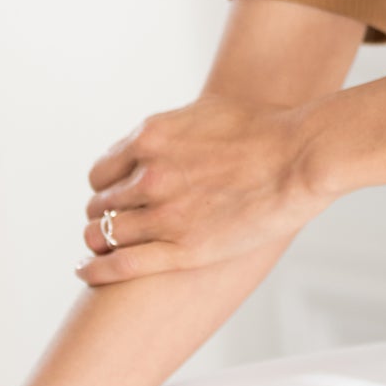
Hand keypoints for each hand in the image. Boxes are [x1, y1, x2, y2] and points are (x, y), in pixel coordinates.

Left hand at [77, 92, 329, 283]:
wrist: (300, 157)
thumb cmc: (265, 130)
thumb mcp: (205, 113)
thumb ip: (171, 131)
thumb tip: (157, 142)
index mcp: (151, 138)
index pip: (101, 171)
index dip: (105, 186)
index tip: (113, 195)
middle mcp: (149, 176)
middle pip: (100, 204)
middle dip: (103, 214)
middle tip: (112, 223)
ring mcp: (164, 215)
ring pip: (103, 235)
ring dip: (98, 241)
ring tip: (99, 249)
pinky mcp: (182, 250)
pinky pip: (120, 264)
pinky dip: (95, 270)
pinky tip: (84, 272)